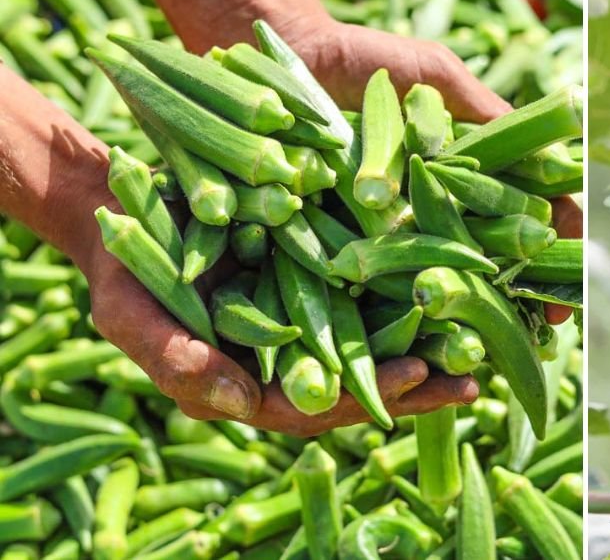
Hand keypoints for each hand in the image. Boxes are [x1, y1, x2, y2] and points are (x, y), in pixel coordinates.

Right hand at [76, 195, 477, 435]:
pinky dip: (411, 292)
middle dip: (414, 386)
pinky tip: (456, 283)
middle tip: (469, 379)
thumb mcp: (129, 311)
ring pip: (373, 342)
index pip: (315, 406)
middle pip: (359, 383)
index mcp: (248, 381)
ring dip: (426, 346)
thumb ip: (175, 357)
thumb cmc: (125, 266)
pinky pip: (371, 291)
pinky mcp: (320, 272)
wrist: (131, 204)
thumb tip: (238, 401)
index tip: (414, 375)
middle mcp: (288, 354)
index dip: (365, 396)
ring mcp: (306, 315)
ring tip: (481, 346)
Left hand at [288, 21, 582, 324]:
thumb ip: (484, 110)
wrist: (281, 65)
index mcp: (471, 173)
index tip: (576, 253)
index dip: (560, 238)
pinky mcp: (348, 253)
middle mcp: (440, 212)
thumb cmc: (364, 61)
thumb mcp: (434, 74)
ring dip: (478, 317)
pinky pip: (383, 290)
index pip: (530, 210)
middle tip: (550, 323)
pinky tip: (428, 343)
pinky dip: (406, 317)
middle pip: (499, 260)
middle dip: (529, 293)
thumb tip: (551, 150)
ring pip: (447, 283)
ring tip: (500, 344)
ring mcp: (396, 238)